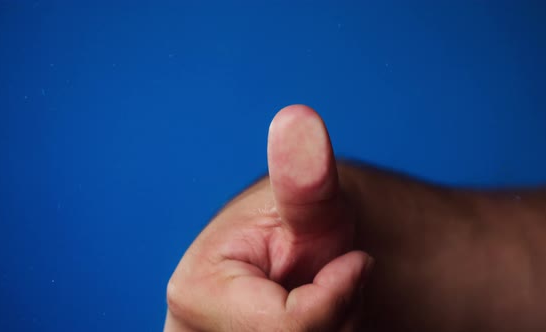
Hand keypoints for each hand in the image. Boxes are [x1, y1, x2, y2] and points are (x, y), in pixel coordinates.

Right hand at [165, 105, 372, 330]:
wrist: (311, 252)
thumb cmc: (312, 225)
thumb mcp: (316, 204)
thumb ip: (306, 176)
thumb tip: (298, 119)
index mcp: (195, 290)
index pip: (283, 331)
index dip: (333, 300)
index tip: (351, 263)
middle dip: (324, 326)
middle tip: (324, 286)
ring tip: (318, 305)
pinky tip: (312, 325)